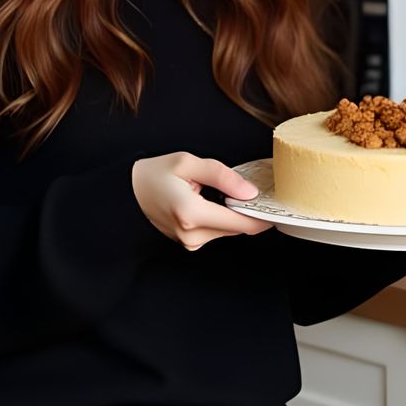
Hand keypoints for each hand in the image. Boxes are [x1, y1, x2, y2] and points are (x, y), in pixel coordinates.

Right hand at [131, 153, 273, 250]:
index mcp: (192, 213)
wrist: (127, 193)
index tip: (278, 208)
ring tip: (222, 192)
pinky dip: (220, 218)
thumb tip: (249, 192)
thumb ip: (222, 175)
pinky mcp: (188, 242)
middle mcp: (191, 234)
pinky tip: (211, 202)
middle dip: (247, 211)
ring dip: (231, 213)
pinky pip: (215, 231)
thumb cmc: (154, 174)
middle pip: (237, 227)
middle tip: (253, 191)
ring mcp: (189, 241)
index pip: (241, 224)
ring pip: (227, 230)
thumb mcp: (188, 163)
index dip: (263, 218)